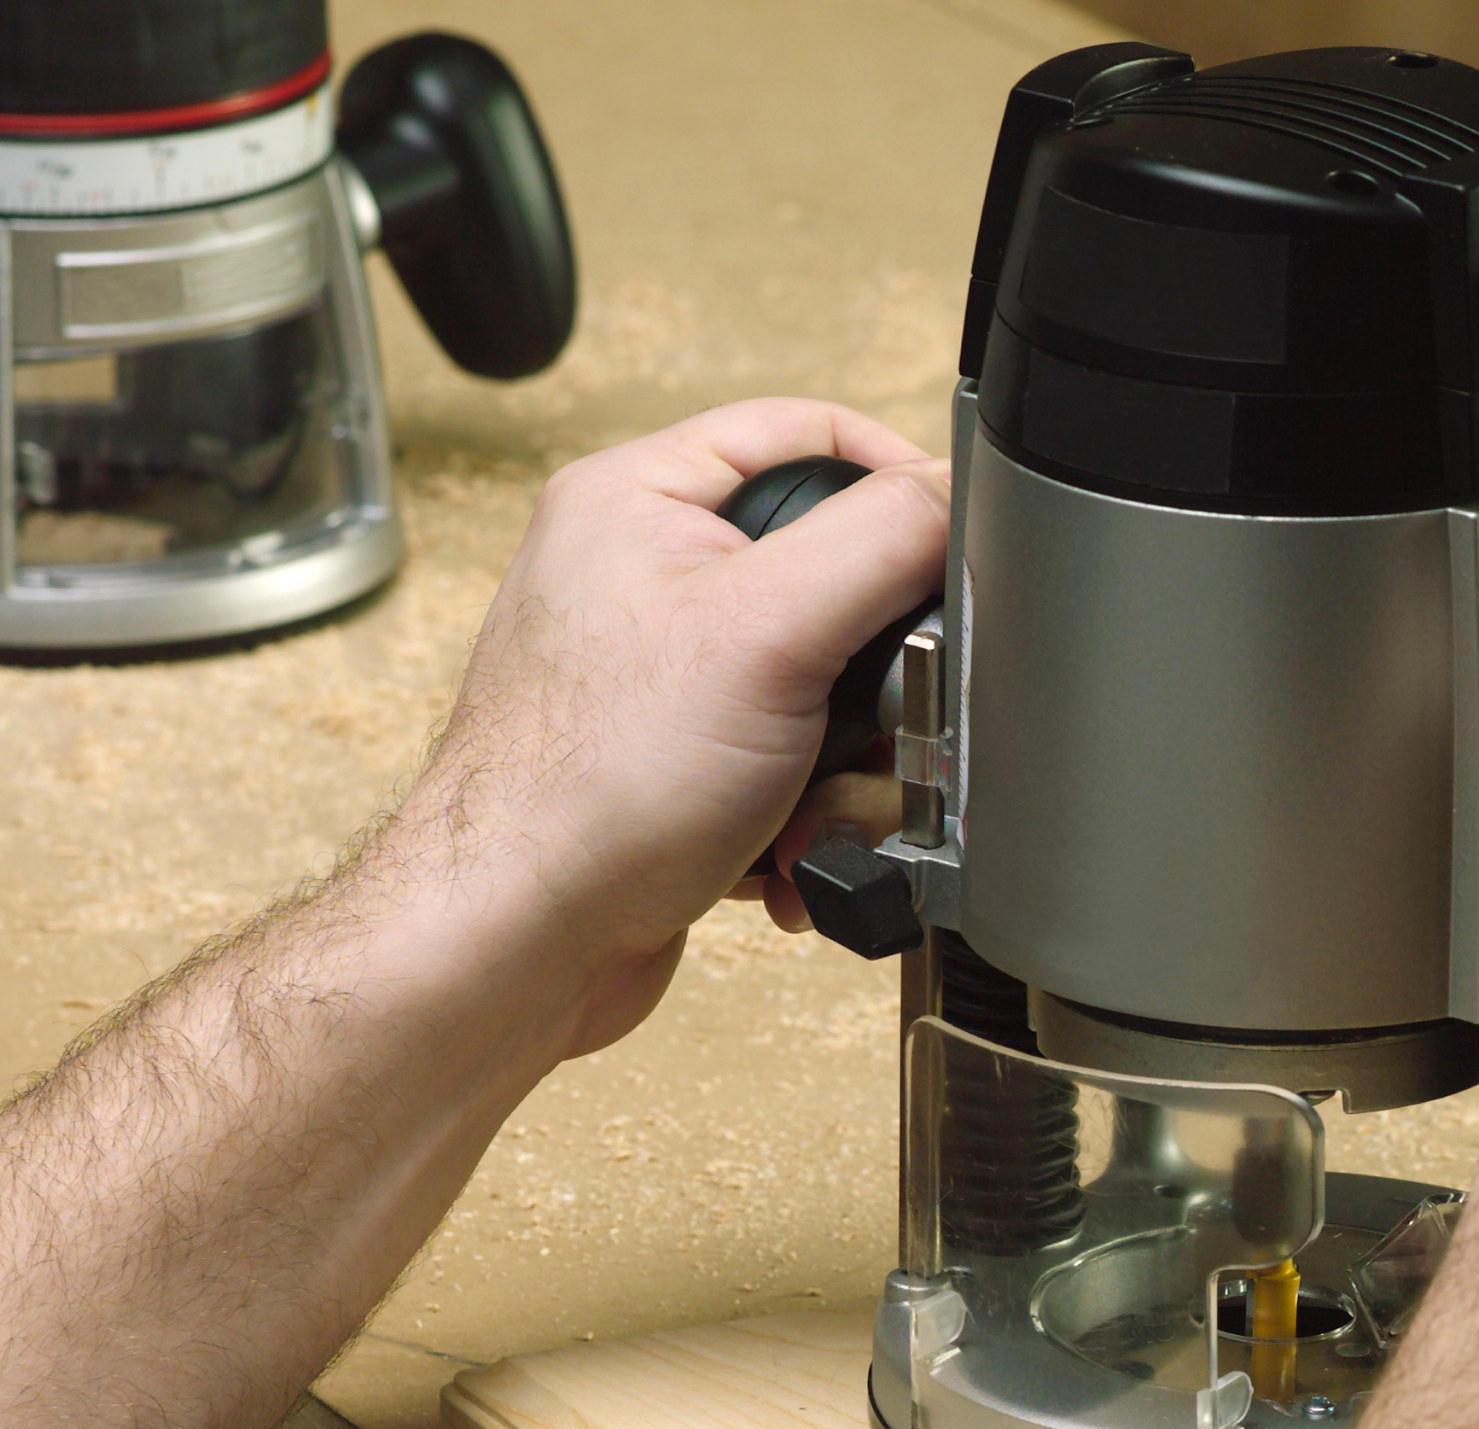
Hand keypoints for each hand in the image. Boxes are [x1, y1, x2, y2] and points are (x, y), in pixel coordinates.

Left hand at [401, 399, 949, 1056]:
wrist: (519, 945)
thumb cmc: (591, 790)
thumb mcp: (771, 632)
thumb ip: (882, 541)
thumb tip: (959, 491)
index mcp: (636, 497)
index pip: (807, 432)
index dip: (896, 481)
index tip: (950, 548)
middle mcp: (639, 574)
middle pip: (832, 577)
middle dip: (873, 674)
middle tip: (869, 719)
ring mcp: (657, 675)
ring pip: (824, 688)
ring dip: (844, 767)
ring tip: (812, 810)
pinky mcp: (677, 762)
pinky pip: (791, 766)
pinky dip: (807, 820)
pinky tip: (784, 853)